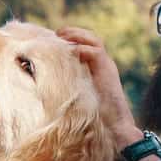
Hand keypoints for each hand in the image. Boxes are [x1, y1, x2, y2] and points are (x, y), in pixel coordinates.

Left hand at [56, 26, 141, 144]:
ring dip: (77, 35)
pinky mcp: (108, 71)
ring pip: (94, 40)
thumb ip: (68, 87)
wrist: (115, 127)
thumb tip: (45, 87)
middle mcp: (103, 64)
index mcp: (96, 68)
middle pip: (90, 38)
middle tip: (57, 33)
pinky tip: (70, 51)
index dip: (70, 40)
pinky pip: (96, 52)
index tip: (53, 40)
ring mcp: (106, 66)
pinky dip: (82, 48)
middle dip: (73, 32)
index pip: (84, 45)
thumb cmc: (95, 118)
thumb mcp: (77, 97)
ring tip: (62, 35)